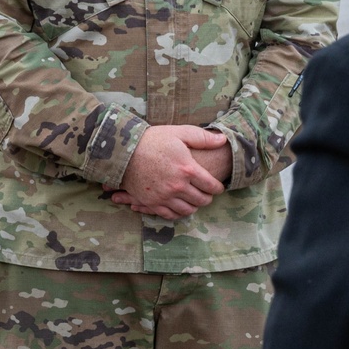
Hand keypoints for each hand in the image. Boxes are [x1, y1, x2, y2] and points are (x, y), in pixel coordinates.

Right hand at [105, 125, 228, 219]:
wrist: (125, 150)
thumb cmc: (154, 140)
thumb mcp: (180, 133)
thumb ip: (203, 138)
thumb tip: (223, 139)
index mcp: (187, 169)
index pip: (211, 186)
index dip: (218, 188)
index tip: (219, 187)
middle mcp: (177, 186)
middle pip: (201, 200)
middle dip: (208, 198)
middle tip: (208, 194)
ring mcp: (164, 196)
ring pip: (187, 210)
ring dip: (195, 206)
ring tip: (196, 201)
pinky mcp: (151, 202)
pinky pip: (170, 215)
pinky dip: (179, 213)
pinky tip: (181, 207)